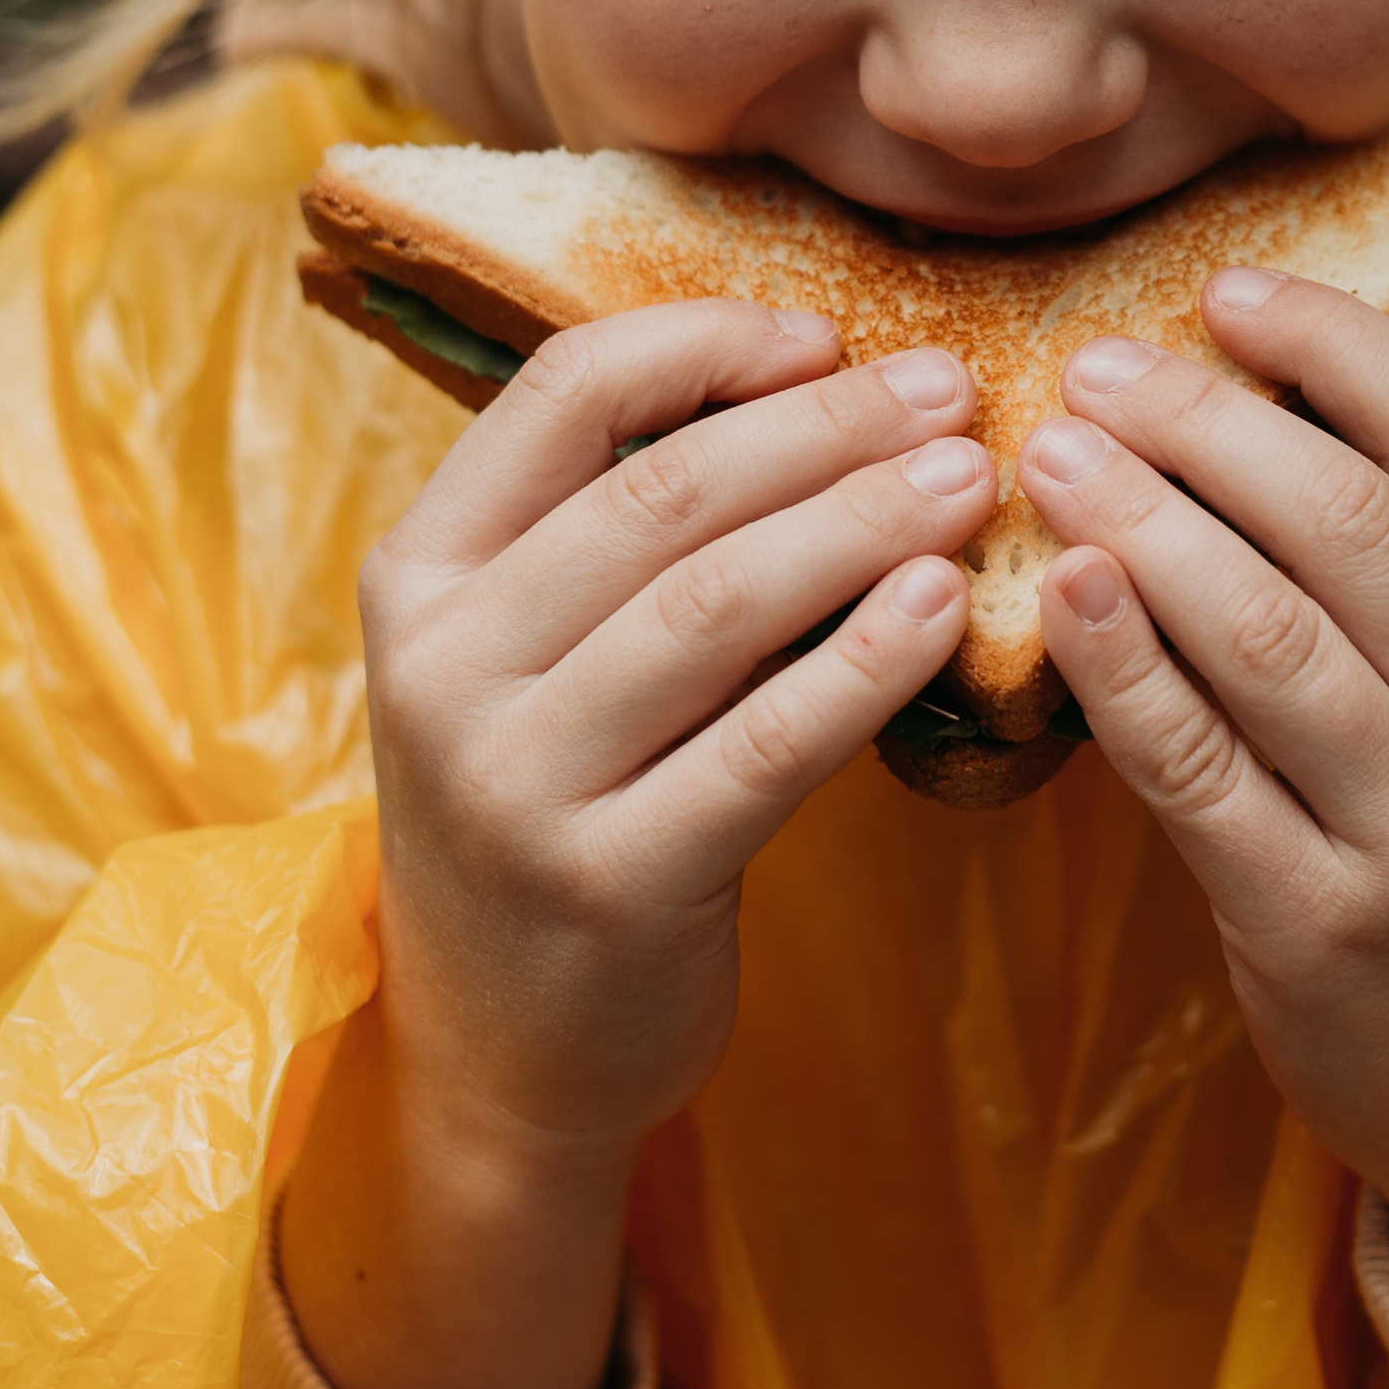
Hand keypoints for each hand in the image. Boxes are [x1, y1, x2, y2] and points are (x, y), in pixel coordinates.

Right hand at [284, 301, 991, 1388]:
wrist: (501, 1053)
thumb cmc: (556, 803)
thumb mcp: (531, 657)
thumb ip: (623, 533)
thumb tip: (826, 380)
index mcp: (420, 575)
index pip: (559, 396)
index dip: (705, 345)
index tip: (828, 335)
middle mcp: (445, 667)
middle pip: (661, 497)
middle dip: (823, 428)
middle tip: (949, 391)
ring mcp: (516, 781)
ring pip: (718, 606)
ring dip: (861, 524)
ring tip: (968, 478)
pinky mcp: (610, 881)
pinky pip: (765, 746)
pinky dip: (865, 664)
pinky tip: (945, 606)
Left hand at [1022, 268, 1388, 1374]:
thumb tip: (1270, 383)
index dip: (1331, 346)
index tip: (1227, 293)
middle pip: (1344, 523)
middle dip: (1205, 423)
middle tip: (1097, 369)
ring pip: (1262, 632)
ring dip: (1141, 521)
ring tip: (1053, 452)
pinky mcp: (1319, 924)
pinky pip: (1195, 767)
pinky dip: (1119, 665)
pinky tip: (1057, 589)